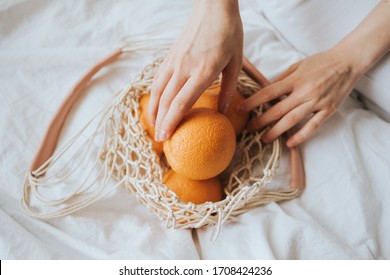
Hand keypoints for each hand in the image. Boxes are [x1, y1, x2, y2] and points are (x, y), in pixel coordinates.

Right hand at [149, 0, 242, 141]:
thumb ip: (229, 89)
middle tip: (160, 139)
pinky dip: (155, 94)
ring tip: (154, 125)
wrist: (213, 7)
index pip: (181, 103)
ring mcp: (174, 61)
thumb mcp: (236, 62)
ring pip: (158, 90)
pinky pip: (158, 79)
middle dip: (161, 122)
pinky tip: (156, 104)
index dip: (172, 122)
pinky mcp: (170, 56)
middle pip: (166, 101)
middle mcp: (185, 67)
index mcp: (204, 71)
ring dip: (154, 110)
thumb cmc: (229, 33)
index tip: (167, 138)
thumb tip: (224, 111)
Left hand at [237, 48, 362, 146]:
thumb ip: (281, 79)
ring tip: (264, 139)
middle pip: (278, 109)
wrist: (348, 61)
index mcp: (295, 79)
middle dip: (261, 120)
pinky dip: (301, 136)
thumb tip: (265, 90)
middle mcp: (305, 91)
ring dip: (276, 131)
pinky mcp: (328, 109)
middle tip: (249, 128)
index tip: (240, 109)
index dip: (252, 102)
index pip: (268, 92)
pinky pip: (313, 126)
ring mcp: (317, 101)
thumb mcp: (297, 65)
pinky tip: (290, 143)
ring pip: (293, 120)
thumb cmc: (321, 62)